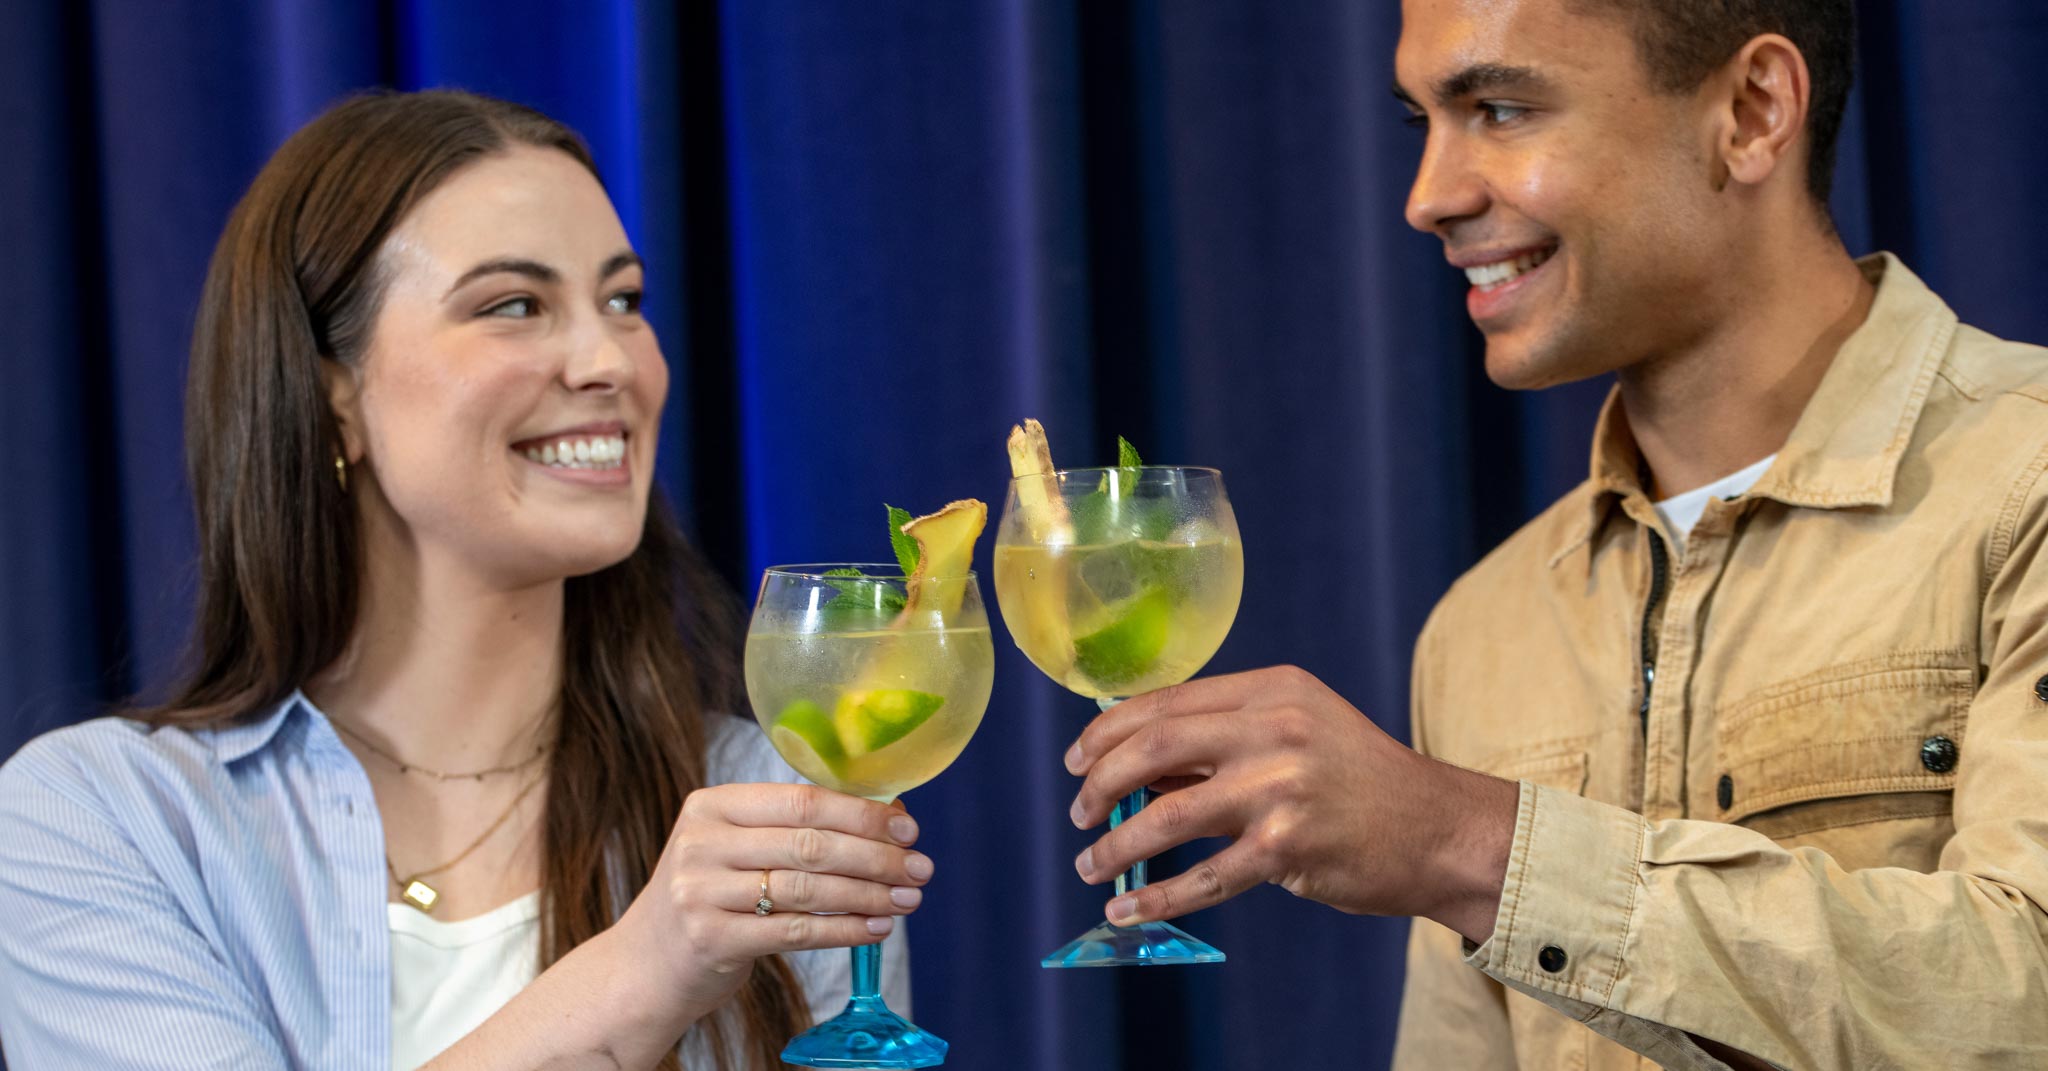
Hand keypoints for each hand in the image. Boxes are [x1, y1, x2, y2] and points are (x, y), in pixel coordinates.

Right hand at [612, 783, 932, 1021]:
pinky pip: (795, 932)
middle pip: (809, 844)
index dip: (860, 813)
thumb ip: (794, 829)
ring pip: (808, 889)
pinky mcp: (711, 939)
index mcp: (712, 805)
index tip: (906, 827)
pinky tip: (876, 928)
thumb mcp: (733, 848)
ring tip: (907, 901)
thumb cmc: (709, 897)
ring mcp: (701, 892)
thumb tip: (888, 817)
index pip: (801, 800)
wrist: (645, 965)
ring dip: (868, 895)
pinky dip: (843, 930)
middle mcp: (701, 843)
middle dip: (876, 857)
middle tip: (920, 868)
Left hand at [1065, 666, 1517, 942]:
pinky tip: (1127, 911)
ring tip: (1091, 863)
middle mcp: (1274, 729)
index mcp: (1271, 690)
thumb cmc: (1359, 782)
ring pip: (1167, 817)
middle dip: (1100, 782)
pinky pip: (1203, 878)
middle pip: (1153, 747)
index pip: (1166, 702)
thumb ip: (1219, 744)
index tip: (1076, 759)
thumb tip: (1133, 767)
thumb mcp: (1296, 733)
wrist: (1439, 830)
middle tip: (1078, 811)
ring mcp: (1281, 789)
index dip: (1107, 732)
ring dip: (1115, 846)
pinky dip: (1156, 898)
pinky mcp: (1289, 849)